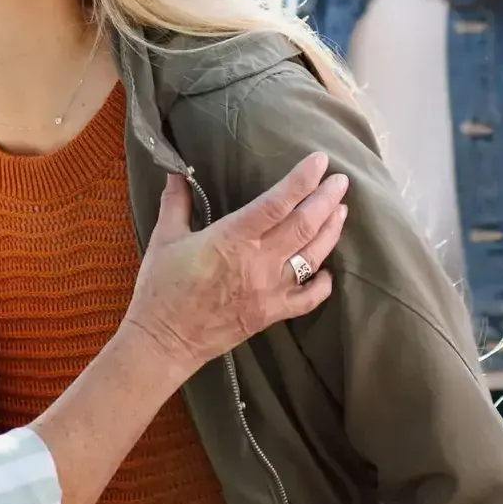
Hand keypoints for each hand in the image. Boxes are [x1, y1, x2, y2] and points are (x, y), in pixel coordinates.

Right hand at [124, 156, 348, 371]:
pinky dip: (324, 284)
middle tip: (342, 181)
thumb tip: (176, 171)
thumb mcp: (164, 239)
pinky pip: (308, 299)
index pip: (276, 203)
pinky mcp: (272, 314)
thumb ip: (176, 203)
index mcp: (232, 238)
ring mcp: (270, 290)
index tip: (319, 161)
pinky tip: (328, 270)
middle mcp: (258, 262)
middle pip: (304, 225)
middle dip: (327, 199)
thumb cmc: (161, 289)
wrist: (163, 342)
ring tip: (341, 211)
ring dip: (331, 232)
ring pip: (312, 257)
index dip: (302, 180)